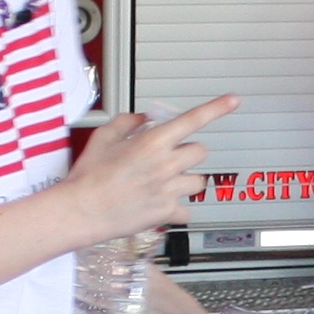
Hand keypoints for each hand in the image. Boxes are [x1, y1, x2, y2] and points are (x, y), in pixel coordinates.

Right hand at [61, 94, 236, 240]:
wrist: (81, 210)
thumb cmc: (88, 176)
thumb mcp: (103, 137)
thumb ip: (127, 122)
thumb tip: (143, 119)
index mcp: (152, 142)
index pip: (192, 119)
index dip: (216, 108)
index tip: (232, 100)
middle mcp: (165, 165)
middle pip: (200, 152)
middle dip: (187, 153)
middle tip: (169, 158)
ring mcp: (169, 190)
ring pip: (199, 182)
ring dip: (186, 180)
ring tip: (165, 183)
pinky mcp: (167, 213)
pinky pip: (187, 210)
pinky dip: (178, 209)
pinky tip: (163, 206)